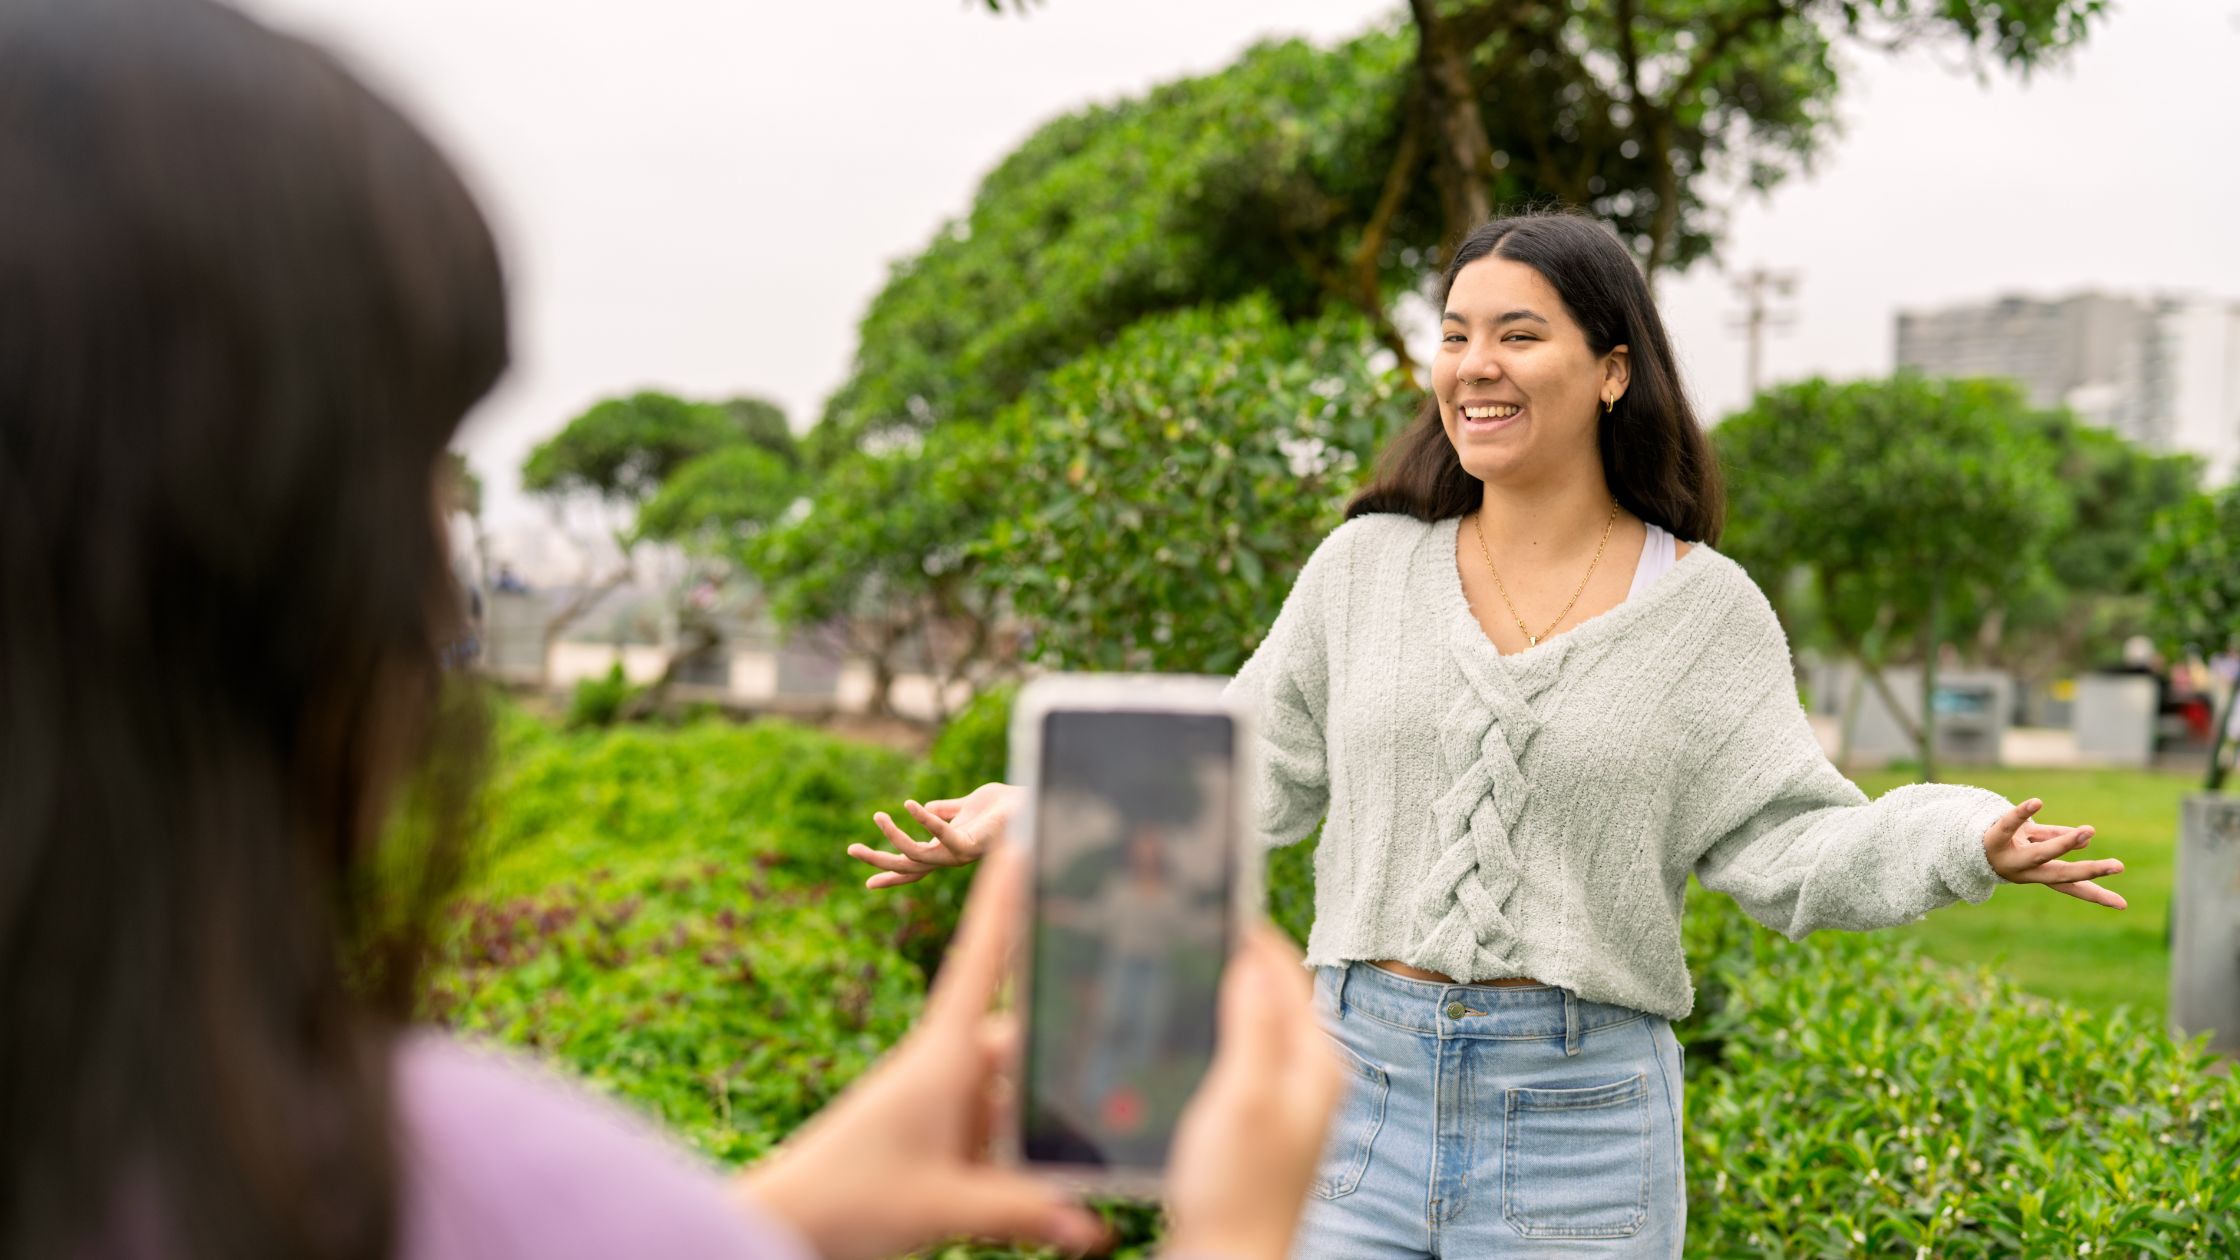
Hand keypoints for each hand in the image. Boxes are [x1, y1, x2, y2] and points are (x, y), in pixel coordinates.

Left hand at [734, 848, 1109, 1259]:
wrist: (787, 1224)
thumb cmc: (849, 1200)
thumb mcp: (943, 1206)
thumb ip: (1020, 1211)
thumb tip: (1091, 1227)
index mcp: (942, 1056)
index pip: (981, 963)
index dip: (1001, 903)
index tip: (1018, 844)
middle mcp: (948, 1068)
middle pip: (1022, 1040)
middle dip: (1067, 1050)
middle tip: (1126, 1051)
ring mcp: (946, 1101)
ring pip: (1017, 1091)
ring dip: (1048, 1116)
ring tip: (1095, 1142)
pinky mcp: (944, 1135)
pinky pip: (1001, 1128)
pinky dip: (1028, 1151)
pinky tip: (1061, 1197)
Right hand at [847, 781, 1019, 888]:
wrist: (1031, 802)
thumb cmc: (1004, 806)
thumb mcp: (967, 806)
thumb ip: (946, 810)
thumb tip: (925, 808)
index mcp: (948, 851)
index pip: (914, 868)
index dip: (891, 875)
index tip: (867, 884)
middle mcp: (952, 859)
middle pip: (908, 867)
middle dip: (878, 861)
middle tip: (850, 849)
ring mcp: (962, 855)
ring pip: (918, 857)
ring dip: (894, 838)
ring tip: (877, 815)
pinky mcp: (974, 844)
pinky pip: (943, 836)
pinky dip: (925, 821)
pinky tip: (910, 805)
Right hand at [1163, 924, 1345, 1259]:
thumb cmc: (1237, 1190)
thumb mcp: (1243, 1094)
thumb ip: (1253, 1023)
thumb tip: (1252, 956)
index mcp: (1317, 1063)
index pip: (1289, 973)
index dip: (1252, 933)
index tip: (1215, 896)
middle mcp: (1308, 1079)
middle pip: (1275, 996)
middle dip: (1238, 959)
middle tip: (1193, 922)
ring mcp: (1283, 1104)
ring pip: (1256, 1026)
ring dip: (1226, 994)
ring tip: (1184, 964)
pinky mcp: (1256, 1126)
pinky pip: (1241, 1057)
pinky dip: (1216, 1032)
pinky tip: (1183, 1033)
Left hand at [1982, 797, 2125, 908]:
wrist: (1960, 844)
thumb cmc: (2005, 845)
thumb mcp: (2033, 844)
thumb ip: (2056, 841)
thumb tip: (2083, 842)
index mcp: (2038, 874)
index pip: (2072, 887)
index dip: (2096, 896)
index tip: (2123, 904)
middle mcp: (2025, 871)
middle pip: (2060, 874)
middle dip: (2089, 870)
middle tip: (2118, 865)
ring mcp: (2010, 856)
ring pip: (2040, 853)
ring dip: (2065, 843)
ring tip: (2089, 831)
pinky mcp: (1993, 837)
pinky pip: (2009, 824)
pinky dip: (2022, 813)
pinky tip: (2037, 802)